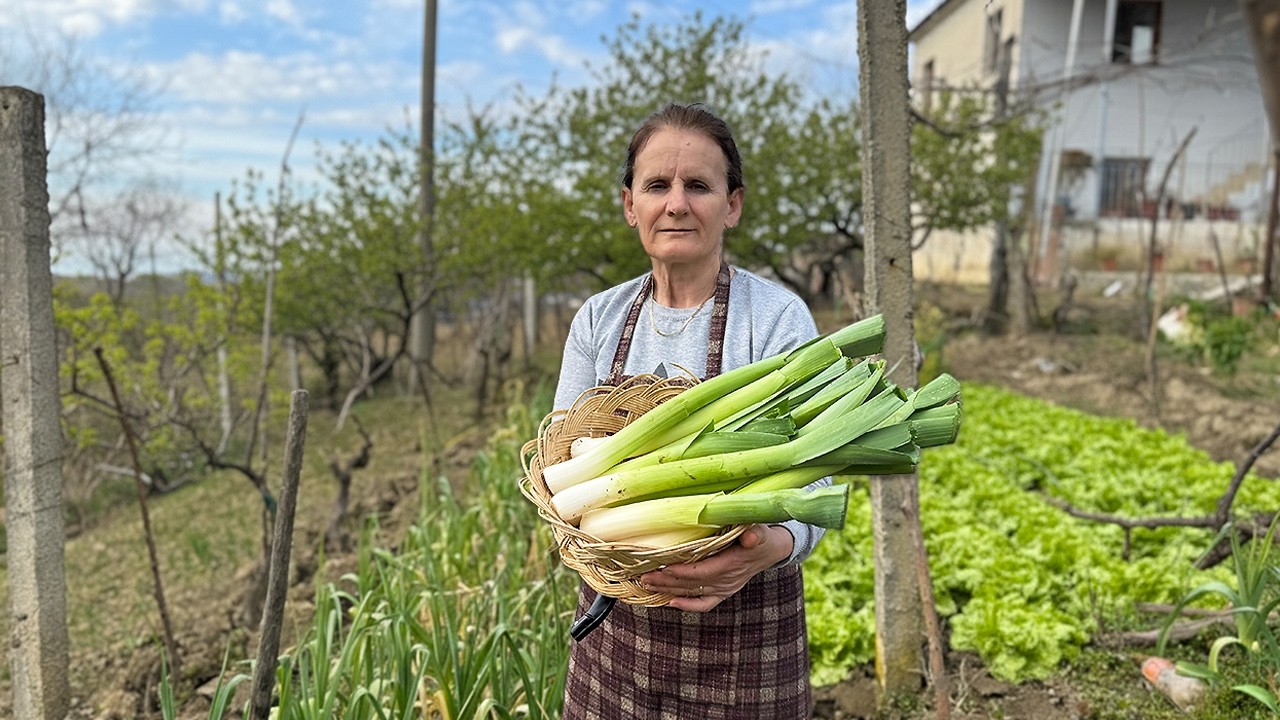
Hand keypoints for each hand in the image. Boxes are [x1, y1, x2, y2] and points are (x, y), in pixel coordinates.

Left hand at [639, 524, 793, 611]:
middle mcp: (728, 579)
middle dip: (666, 580)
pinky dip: (687, 605)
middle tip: (644, 576)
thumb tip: (751, 536)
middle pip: (692, 583)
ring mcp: (725, 588)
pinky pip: (704, 604)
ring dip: (669, 590)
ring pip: (693, 593)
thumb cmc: (761, 534)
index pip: (704, 570)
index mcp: (734, 563)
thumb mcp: (761, 530)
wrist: (771, 549)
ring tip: (647, 584)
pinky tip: (669, 601)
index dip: (682, 571)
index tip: (662, 567)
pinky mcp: (723, 592)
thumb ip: (755, 533)